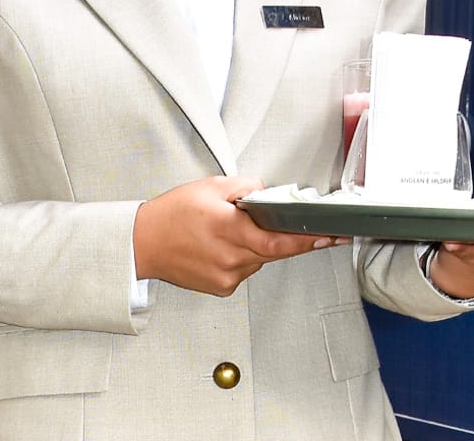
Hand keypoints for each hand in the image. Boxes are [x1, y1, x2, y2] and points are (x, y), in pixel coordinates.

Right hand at [133, 176, 346, 296]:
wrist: (142, 244)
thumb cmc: (171, 214)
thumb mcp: (209, 186)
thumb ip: (245, 186)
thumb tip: (269, 192)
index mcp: (229, 229)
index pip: (279, 239)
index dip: (308, 239)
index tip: (331, 236)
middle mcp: (230, 257)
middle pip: (274, 250)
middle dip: (284, 237)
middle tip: (288, 226)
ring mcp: (227, 276)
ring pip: (259, 259)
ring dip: (257, 245)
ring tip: (231, 231)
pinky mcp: (222, 288)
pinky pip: (245, 270)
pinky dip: (242, 257)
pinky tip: (221, 246)